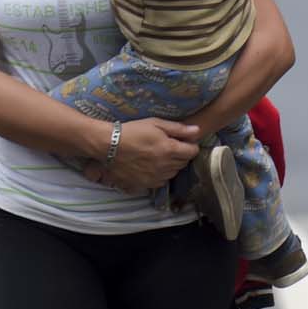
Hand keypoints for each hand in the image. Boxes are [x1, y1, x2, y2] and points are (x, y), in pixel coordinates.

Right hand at [80, 117, 197, 192]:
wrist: (110, 146)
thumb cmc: (133, 131)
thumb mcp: (155, 123)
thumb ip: (178, 129)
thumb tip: (197, 131)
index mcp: (170, 150)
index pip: (192, 152)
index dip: (190, 145)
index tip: (183, 141)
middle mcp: (166, 167)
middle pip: (183, 163)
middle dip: (181, 154)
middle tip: (170, 145)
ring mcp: (156, 178)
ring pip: (173, 173)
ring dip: (171, 165)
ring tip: (159, 155)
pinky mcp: (146, 185)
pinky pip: (161, 181)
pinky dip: (161, 174)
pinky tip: (152, 165)